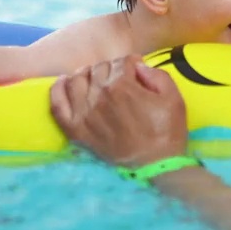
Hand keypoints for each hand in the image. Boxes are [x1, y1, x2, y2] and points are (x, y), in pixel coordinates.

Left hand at [49, 55, 188, 166]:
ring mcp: (83, 113)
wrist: (156, 167)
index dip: (132, 63)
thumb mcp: (173, 98)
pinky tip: (64, 82)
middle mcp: (99, 96)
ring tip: (95, 79)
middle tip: (121, 79)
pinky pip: (57, 104)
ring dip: (87, 74)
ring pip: (76, 80)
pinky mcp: (75, 130)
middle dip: (112, 69)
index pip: (121, 62)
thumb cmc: (167, 132)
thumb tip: (138, 66)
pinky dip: (58, 89)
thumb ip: (156, 75)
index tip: (137, 69)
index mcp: (122, 86)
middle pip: (99, 68)